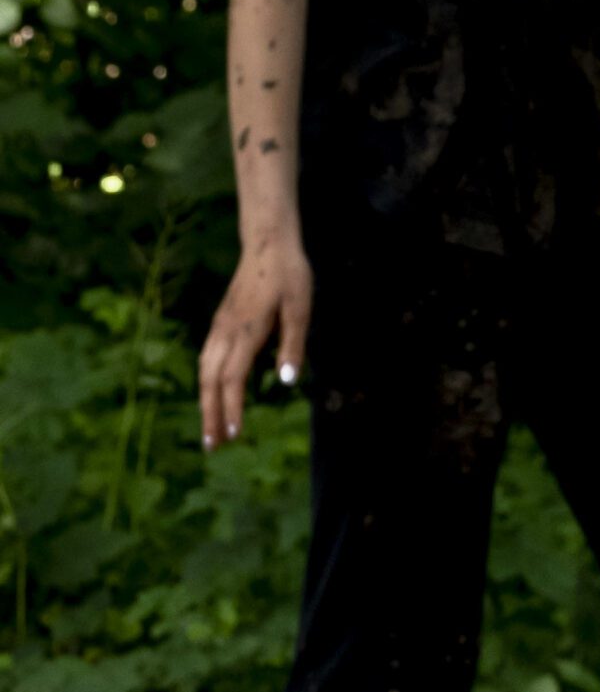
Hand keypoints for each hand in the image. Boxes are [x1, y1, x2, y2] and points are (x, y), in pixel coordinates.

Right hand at [199, 234, 311, 449]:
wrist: (267, 244)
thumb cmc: (290, 276)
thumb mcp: (301, 310)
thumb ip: (293, 346)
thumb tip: (286, 383)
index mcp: (247, 332)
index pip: (234, 379)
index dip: (233, 409)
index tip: (234, 435)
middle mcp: (227, 332)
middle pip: (211, 381)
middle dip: (211, 415)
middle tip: (212, 447)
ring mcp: (220, 327)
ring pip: (205, 371)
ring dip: (207, 403)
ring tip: (211, 430)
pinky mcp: (221, 322)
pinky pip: (208, 359)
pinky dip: (207, 383)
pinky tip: (212, 396)